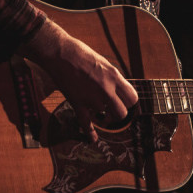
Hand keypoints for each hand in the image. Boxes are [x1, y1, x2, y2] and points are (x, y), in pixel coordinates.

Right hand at [18, 18, 138, 141]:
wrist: (60, 53)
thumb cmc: (81, 54)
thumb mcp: (104, 63)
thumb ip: (112, 78)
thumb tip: (118, 90)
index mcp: (114, 76)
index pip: (132, 98)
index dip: (130, 103)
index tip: (127, 105)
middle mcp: (106, 89)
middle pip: (121, 113)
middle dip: (118, 114)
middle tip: (113, 111)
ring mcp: (91, 98)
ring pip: (103, 116)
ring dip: (101, 115)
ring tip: (96, 109)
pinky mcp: (77, 103)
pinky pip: (86, 124)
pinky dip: (90, 133)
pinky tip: (93, 139)